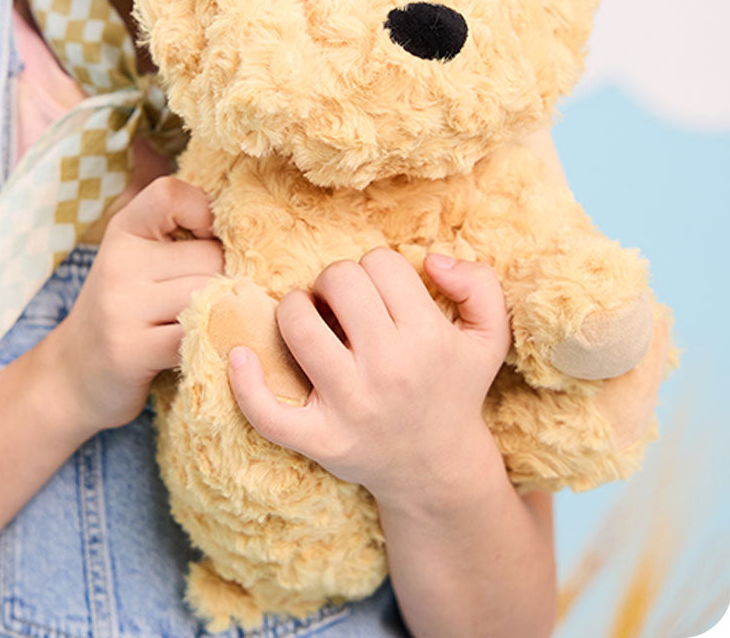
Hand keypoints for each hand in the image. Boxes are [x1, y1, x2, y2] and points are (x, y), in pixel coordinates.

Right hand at [51, 176, 223, 432]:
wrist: (73, 377)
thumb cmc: (124, 311)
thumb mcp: (139, 259)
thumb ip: (177, 231)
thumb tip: (241, 212)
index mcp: (124, 231)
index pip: (171, 194)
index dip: (204, 212)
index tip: (208, 241)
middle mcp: (118, 262)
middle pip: (209, 256)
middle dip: (226, 278)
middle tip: (220, 298)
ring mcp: (122, 306)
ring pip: (209, 294)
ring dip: (225, 313)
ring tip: (217, 323)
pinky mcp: (131, 350)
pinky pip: (198, 334)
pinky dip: (215, 341)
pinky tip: (208, 346)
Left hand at [227, 248, 509, 511]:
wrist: (438, 470)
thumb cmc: (454, 389)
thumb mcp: (488, 337)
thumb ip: (479, 284)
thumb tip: (432, 259)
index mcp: (429, 338)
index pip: (380, 263)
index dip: (375, 268)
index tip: (377, 293)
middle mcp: (389, 369)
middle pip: (339, 280)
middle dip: (336, 280)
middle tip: (342, 303)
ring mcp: (350, 406)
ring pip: (298, 323)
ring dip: (295, 308)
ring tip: (308, 319)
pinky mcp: (319, 439)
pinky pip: (267, 410)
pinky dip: (245, 382)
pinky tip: (241, 355)